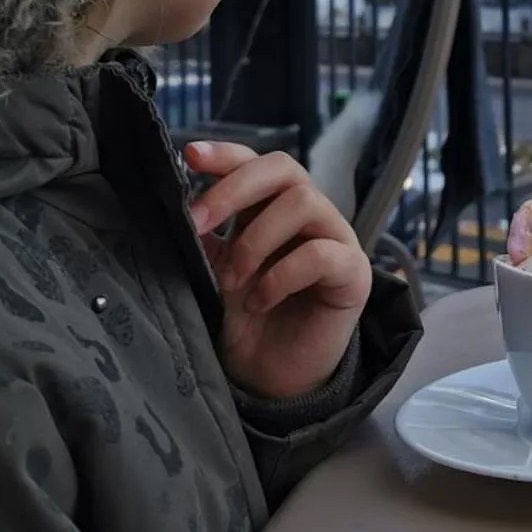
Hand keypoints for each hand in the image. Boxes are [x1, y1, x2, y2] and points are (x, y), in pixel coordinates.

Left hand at [185, 141, 371, 401]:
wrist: (273, 377)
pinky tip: (261, 300)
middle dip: (235, 188)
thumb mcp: (216, 273)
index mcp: (272, 207)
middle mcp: (309, 214)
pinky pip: (321, 252)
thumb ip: (206, 238)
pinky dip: (281, 274)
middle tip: (198, 221)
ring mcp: (336, 238)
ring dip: (255, 239)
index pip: (256, 163)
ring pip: (303, 201)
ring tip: (232, 281)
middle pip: (283, 168)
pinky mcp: (353, 272)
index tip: (189, 155)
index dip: (226, 154)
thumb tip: (178, 207)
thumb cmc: (248, 321)